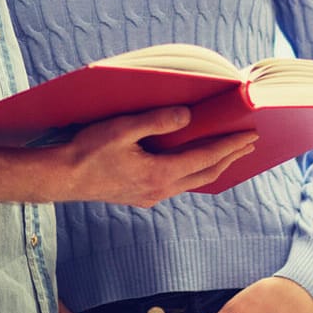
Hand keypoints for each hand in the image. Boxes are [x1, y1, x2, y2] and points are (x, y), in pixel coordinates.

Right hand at [58, 107, 257, 207]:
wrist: (63, 178)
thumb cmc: (88, 151)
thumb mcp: (122, 129)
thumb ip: (157, 121)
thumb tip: (187, 116)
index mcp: (159, 173)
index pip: (205, 158)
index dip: (229, 146)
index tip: (249, 136)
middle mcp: (160, 189)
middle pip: (206, 175)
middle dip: (229, 158)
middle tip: (249, 144)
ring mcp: (151, 196)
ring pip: (193, 183)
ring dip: (214, 167)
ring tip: (229, 154)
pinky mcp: (141, 196)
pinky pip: (178, 185)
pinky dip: (194, 173)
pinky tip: (193, 166)